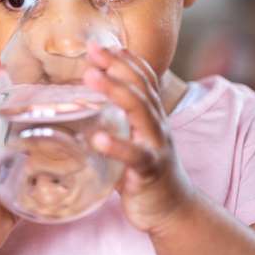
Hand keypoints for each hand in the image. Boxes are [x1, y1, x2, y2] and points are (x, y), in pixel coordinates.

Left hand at [83, 42, 194, 234]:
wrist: (174, 211)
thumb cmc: (146, 173)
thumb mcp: (132, 140)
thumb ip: (114, 123)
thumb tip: (79, 108)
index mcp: (151, 116)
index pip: (143, 79)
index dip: (125, 59)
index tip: (102, 44)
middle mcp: (157, 125)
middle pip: (140, 87)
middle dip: (117, 65)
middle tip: (93, 50)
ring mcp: (156, 146)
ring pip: (139, 111)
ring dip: (115, 91)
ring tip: (91, 77)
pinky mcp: (150, 171)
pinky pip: (134, 156)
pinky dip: (116, 146)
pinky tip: (98, 139)